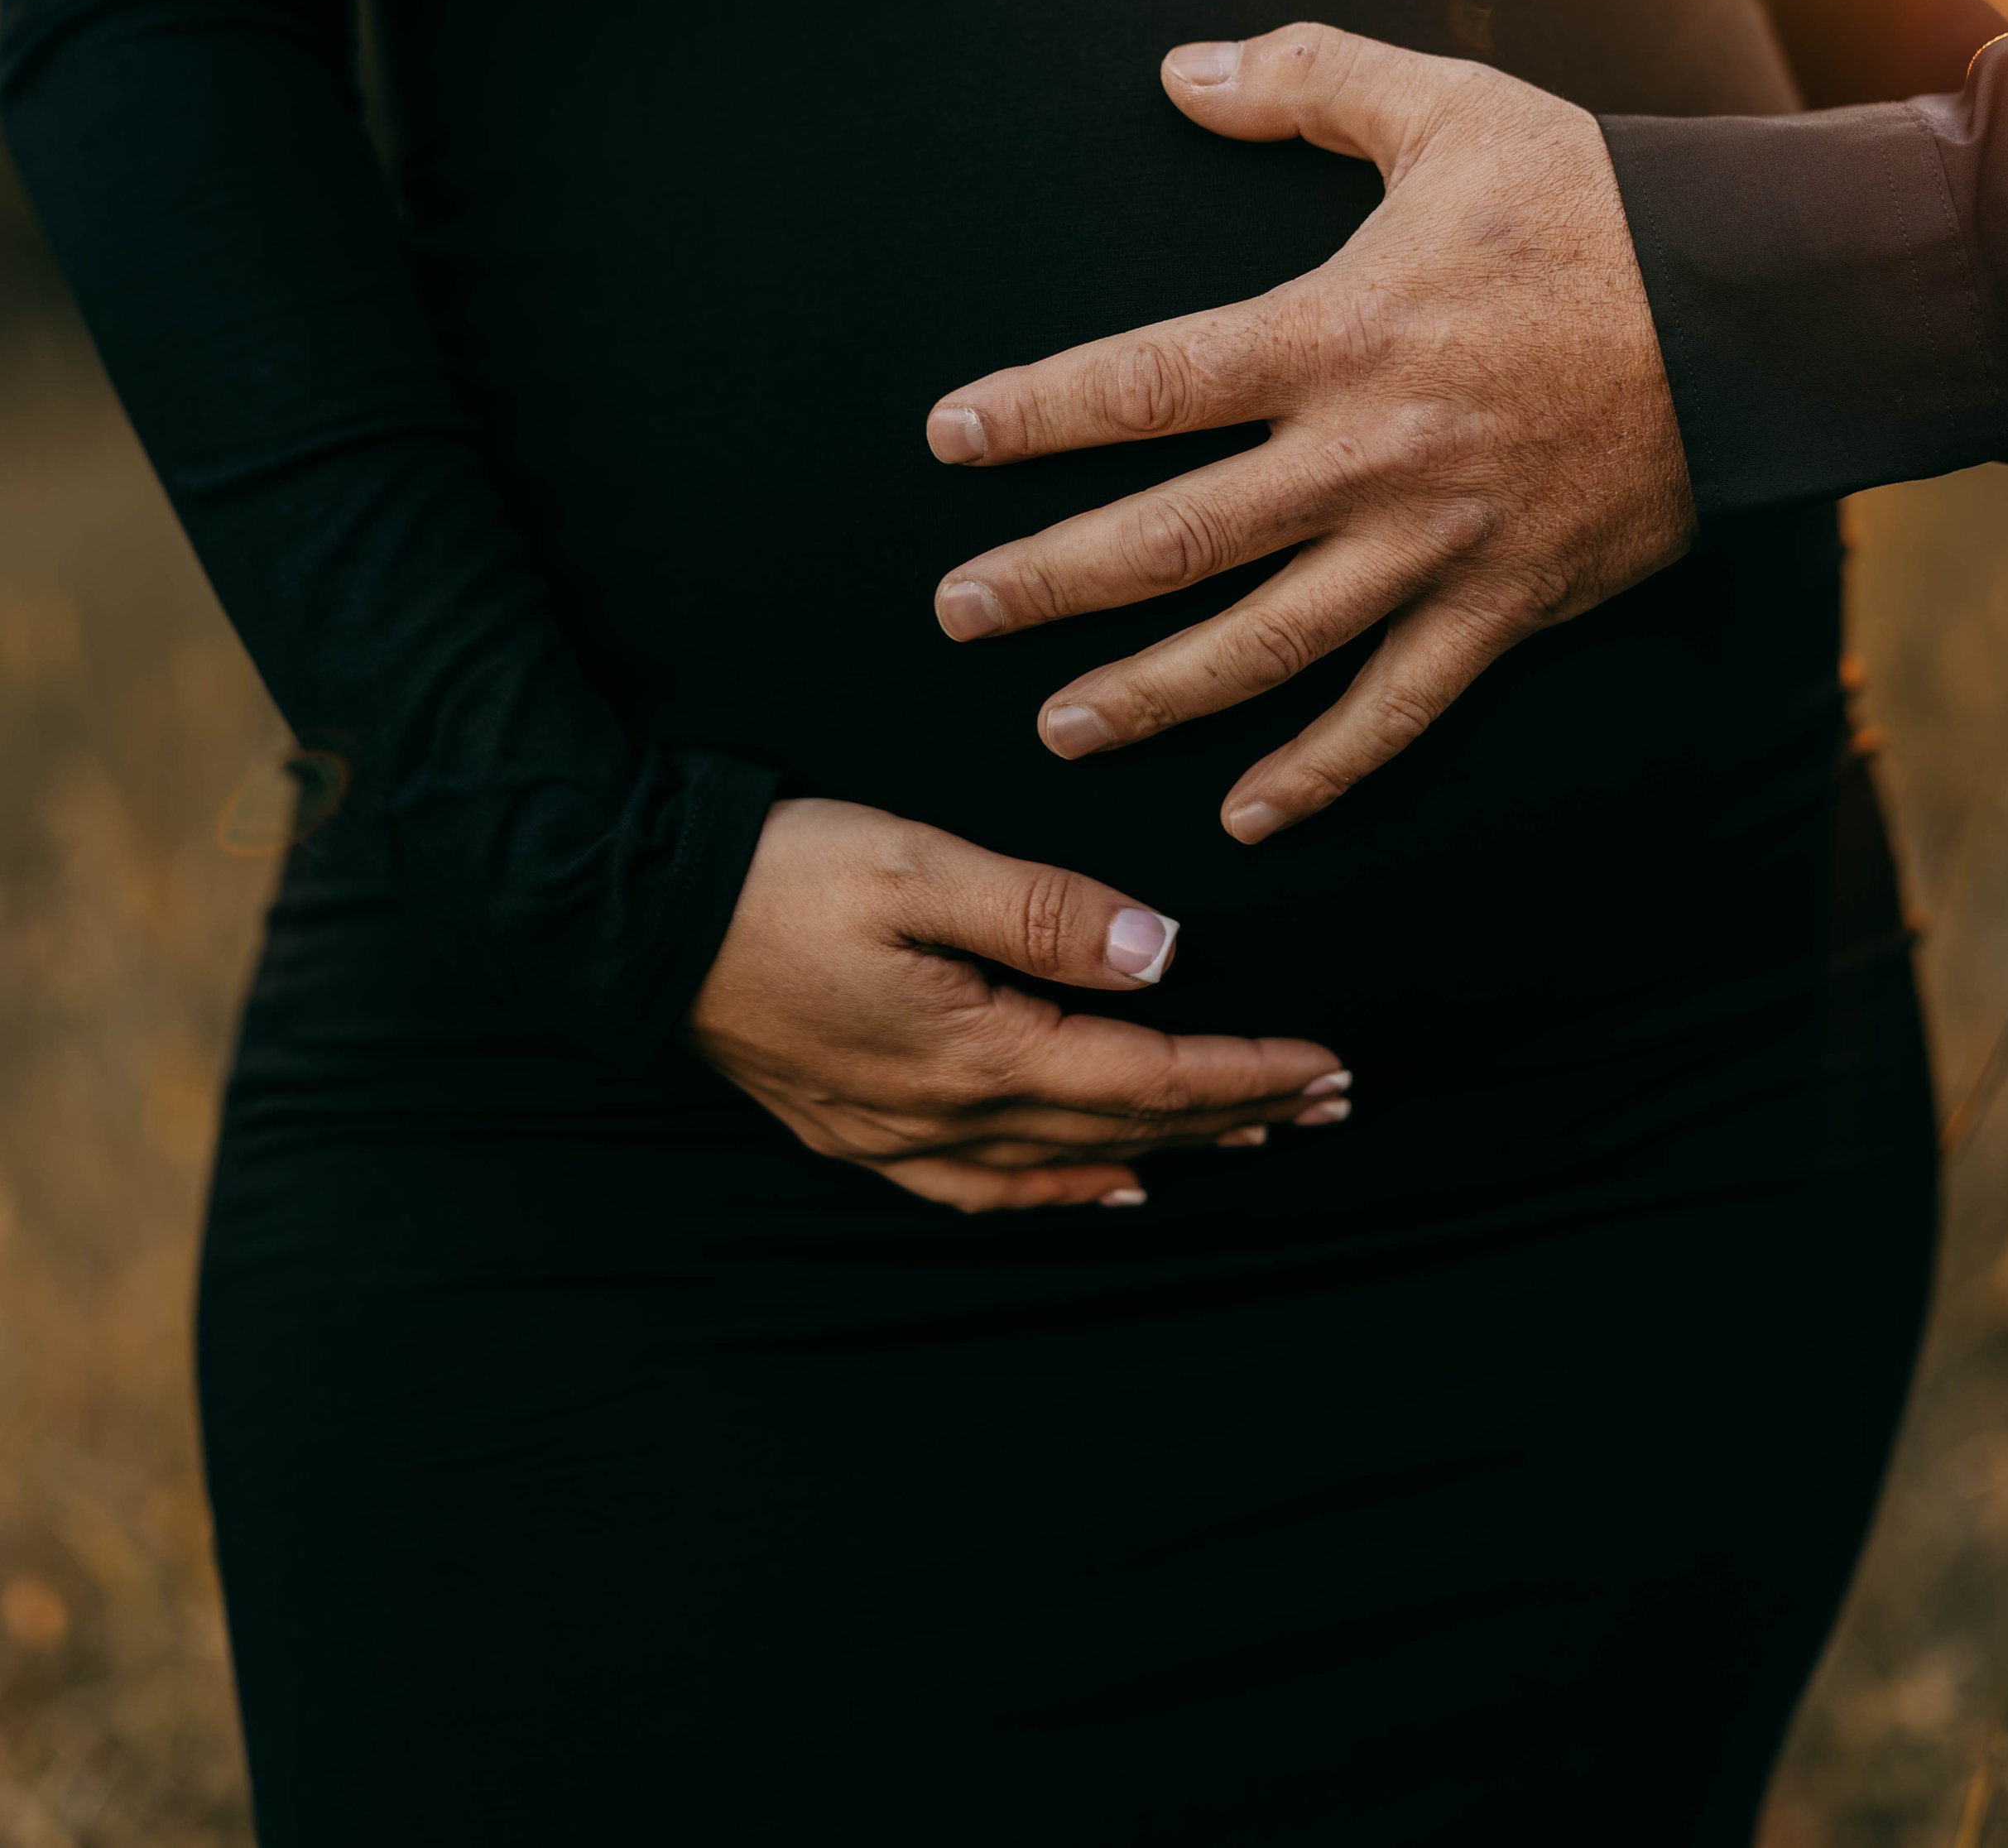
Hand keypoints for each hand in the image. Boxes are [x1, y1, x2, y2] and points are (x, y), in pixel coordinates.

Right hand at [688, 795, 1349, 1210]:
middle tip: (1328, 1106)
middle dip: (1233, 1117)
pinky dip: (1062, 1191)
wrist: (630, 919)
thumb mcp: (912, 864)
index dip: (1246, 1073)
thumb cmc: (774, 874)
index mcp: (974, 1050)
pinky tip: (1097, 1186)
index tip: (1327, 1065)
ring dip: (1166, 1152)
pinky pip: (987, 1187)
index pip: (1146, 1077)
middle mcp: (945, 1115)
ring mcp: (896, 1135)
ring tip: (1247, 1141)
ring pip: (1065, 1168)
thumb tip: (1165, 955)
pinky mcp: (855, 1128)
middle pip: (1122, 1131)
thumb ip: (1041, 911)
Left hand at [927, 22, 1694, 843]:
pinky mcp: (1507, 607)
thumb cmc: (1591, 202)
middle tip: (957, 613)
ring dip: (1152, 696)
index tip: (949, 441)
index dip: (1035, 416)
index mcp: (1335, 333)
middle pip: (1174, 538)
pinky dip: (1321, 772)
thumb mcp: (1443, 109)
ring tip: (1057, 731)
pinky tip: (1248, 814)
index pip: (1145, 384)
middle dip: (1051, 584)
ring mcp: (1436, 548)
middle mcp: (1367, 457)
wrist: (1759, 307)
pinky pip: (1398, 712)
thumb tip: (1179, 70)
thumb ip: (1303, 79)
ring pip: (1265, 647)